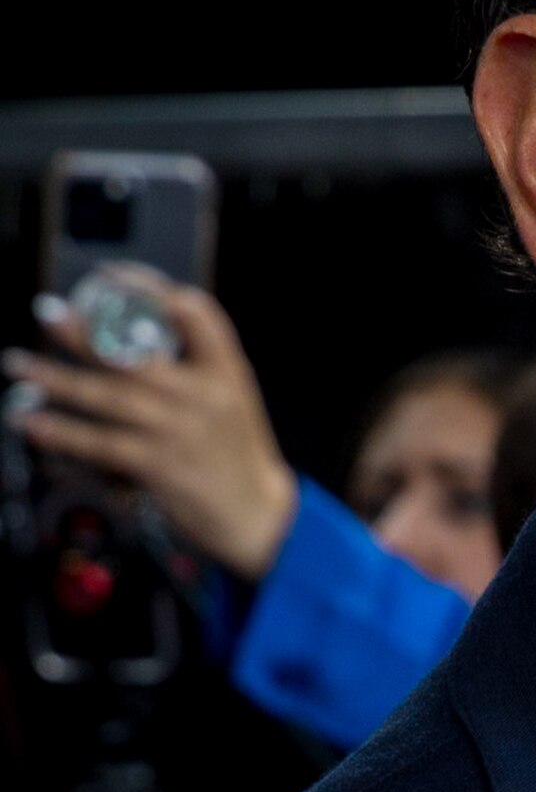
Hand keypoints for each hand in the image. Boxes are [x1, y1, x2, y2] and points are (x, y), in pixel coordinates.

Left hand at [3, 268, 299, 580]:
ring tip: (19, 364)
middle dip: (86, 332)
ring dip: (57, 379)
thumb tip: (136, 339)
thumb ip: (194, 367)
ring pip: (108, 397)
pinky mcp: (157, 465)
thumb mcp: (232, 397)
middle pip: (135, 355)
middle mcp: (201, 396)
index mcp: (226, 371)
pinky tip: (32, 420)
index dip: (154, 290)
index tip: (115, 276)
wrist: (256, 515)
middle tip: (49, 312)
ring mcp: (176, 431)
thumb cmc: (238, 455)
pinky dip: (62, 431)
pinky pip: (100, 443)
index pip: (197, 314)